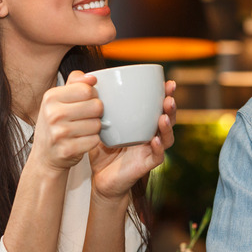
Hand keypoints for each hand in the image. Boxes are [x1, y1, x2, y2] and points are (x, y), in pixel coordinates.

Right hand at [30, 70, 104, 172]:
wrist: (45, 156)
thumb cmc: (55, 124)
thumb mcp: (59, 99)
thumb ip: (75, 83)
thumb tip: (92, 78)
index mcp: (51, 97)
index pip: (87, 89)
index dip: (92, 96)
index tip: (85, 102)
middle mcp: (52, 114)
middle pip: (96, 106)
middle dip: (96, 112)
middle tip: (85, 117)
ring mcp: (59, 133)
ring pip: (97, 124)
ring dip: (94, 128)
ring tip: (82, 130)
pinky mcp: (67, 150)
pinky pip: (95, 140)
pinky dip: (92, 141)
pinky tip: (81, 140)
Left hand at [87, 79, 176, 200]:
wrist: (99, 178)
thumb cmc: (101, 149)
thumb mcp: (94, 122)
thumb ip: (88, 100)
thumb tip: (79, 74)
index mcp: (142, 122)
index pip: (157, 105)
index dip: (165, 94)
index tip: (167, 82)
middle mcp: (150, 134)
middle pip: (168, 118)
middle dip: (171, 106)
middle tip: (169, 96)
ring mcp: (150, 149)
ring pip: (167, 136)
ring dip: (168, 125)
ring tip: (164, 116)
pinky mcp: (146, 164)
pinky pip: (157, 156)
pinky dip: (158, 148)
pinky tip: (155, 139)